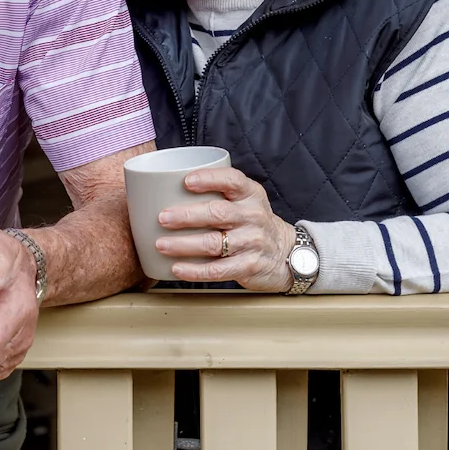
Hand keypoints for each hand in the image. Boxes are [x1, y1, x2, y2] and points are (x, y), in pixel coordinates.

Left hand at [155, 167, 296, 290]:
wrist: (286, 253)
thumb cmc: (253, 223)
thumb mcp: (246, 200)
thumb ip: (219, 193)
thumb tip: (168, 189)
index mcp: (251, 194)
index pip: (232, 180)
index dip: (209, 179)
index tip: (186, 181)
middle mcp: (253, 216)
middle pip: (217, 214)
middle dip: (187, 216)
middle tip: (163, 218)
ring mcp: (252, 242)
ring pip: (213, 243)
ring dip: (183, 245)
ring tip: (161, 244)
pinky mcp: (248, 266)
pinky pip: (217, 270)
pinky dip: (195, 270)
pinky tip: (177, 268)